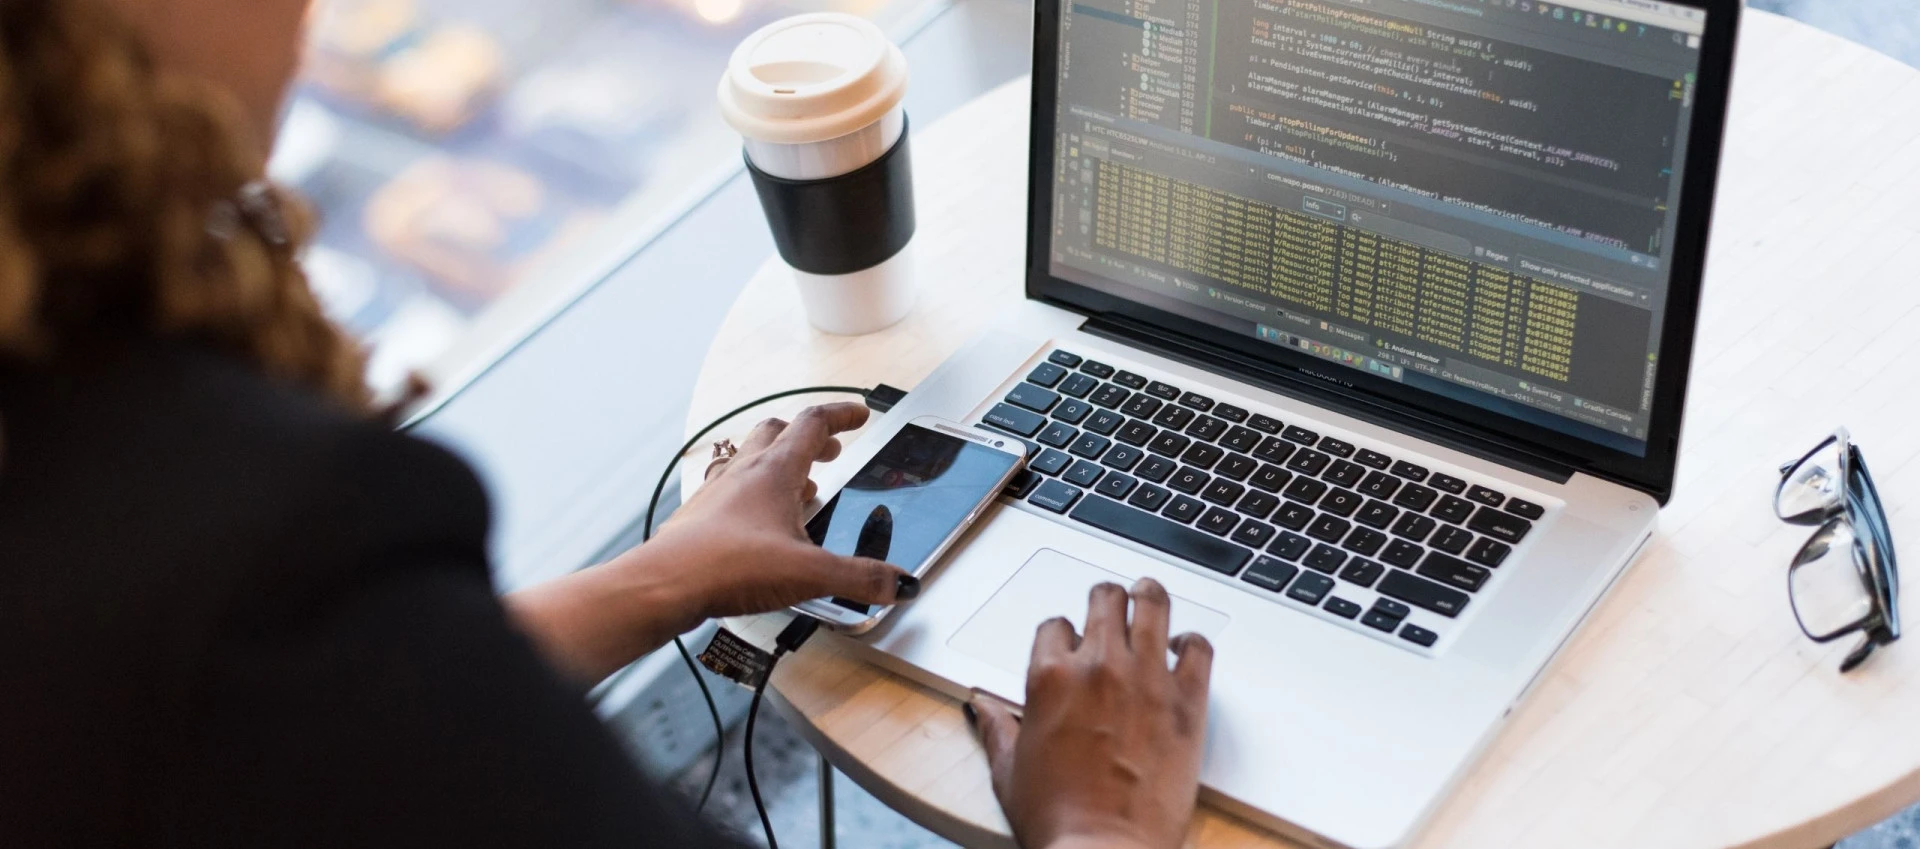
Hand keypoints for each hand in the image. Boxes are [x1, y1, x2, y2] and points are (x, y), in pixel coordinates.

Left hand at [504, 403, 912, 682]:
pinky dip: (751, 493)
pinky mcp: (701, 517)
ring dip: (778, 462)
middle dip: (809, 437)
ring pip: (750, 457)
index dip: (842, 414)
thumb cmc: (727, 566)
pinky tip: (758, 522)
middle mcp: (744, 472)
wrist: (665, 584)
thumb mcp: (810, 573)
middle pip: (778, 432)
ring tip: (799, 486)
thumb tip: (897, 583)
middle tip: (830, 449)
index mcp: (775, 470)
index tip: (859, 414)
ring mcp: (718, 492)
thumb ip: (859, 578)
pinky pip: (730, 489)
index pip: (814, 423)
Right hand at [969, 579, 1213, 848]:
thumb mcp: (1009, 769)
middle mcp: (1098, 666)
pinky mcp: (1187, 701)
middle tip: (1111, 606)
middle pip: (1105, 599)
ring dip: (1149, 597)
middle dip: (1106, 600)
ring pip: (1153, 604)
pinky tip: (1185, 648)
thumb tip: (980, 706)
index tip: (1070, 647)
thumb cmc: (1058, 818)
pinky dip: (1193, 642)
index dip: (1063, 634)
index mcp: (1049, 676)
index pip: (1055, 625)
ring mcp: (1146, 679)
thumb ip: (996, 727)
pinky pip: (1199, 648)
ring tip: (1149, 596)